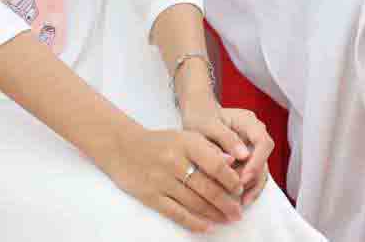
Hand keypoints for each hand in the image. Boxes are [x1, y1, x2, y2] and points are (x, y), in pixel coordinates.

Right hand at [98, 125, 246, 232]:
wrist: (123, 147)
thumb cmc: (162, 142)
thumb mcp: (186, 137)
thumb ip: (210, 148)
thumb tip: (234, 161)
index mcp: (187, 143)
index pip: (216, 164)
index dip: (231, 179)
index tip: (241, 189)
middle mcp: (175, 162)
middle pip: (207, 187)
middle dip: (226, 202)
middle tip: (238, 212)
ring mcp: (161, 180)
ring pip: (194, 202)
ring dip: (214, 213)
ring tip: (227, 218)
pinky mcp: (150, 196)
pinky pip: (175, 212)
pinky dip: (193, 222)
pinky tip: (206, 226)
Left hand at [180, 99, 272, 204]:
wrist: (197, 116)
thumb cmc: (201, 118)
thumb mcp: (209, 125)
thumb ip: (226, 138)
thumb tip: (244, 156)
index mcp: (249, 122)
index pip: (263, 143)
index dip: (257, 162)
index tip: (242, 178)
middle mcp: (254, 135)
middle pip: (264, 159)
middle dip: (252, 179)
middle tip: (235, 193)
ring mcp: (252, 147)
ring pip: (260, 170)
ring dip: (251, 187)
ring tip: (237, 202)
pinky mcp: (246, 159)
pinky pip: (252, 174)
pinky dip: (246, 187)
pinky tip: (236, 200)